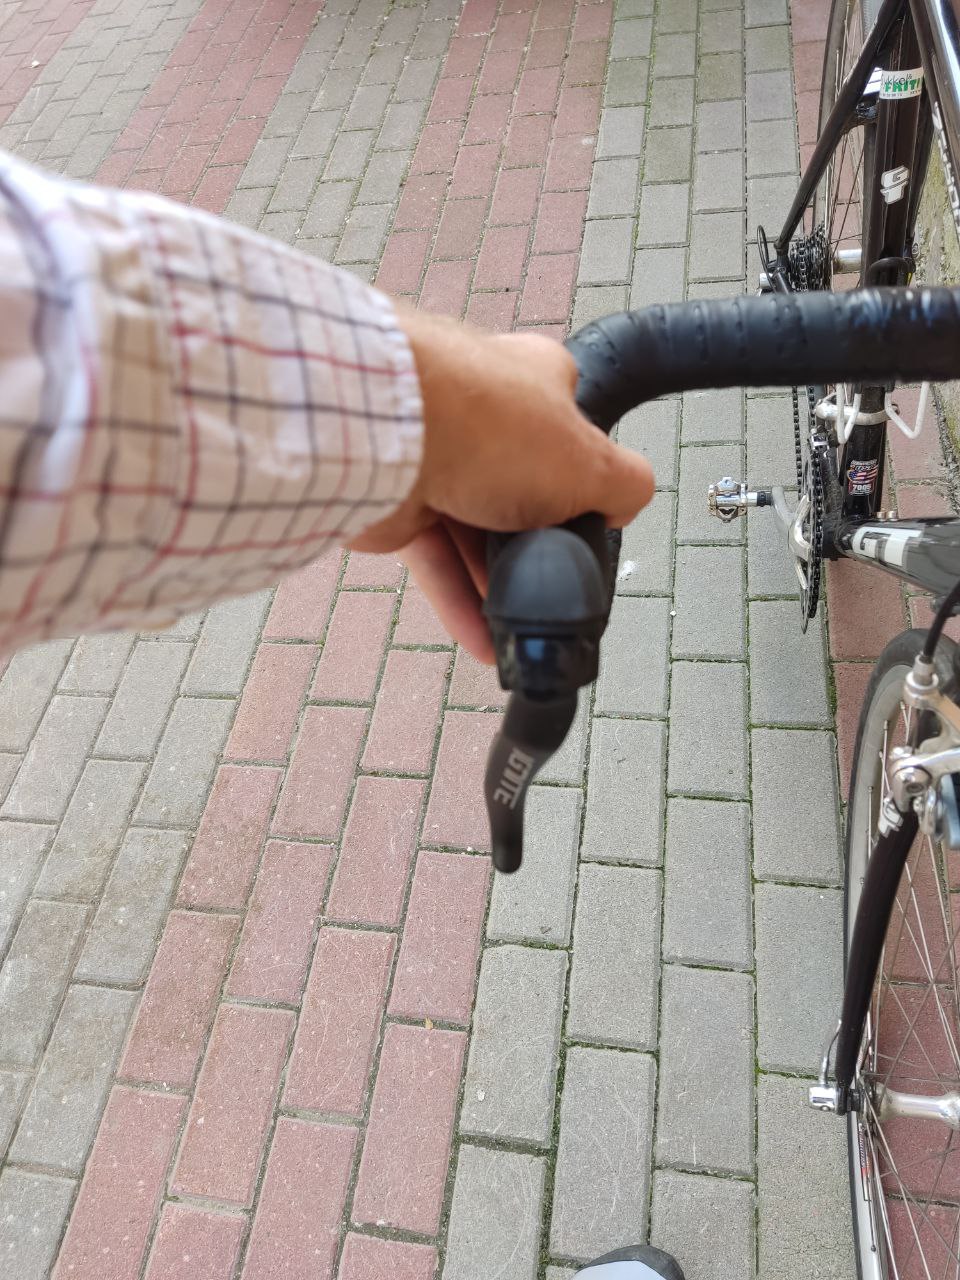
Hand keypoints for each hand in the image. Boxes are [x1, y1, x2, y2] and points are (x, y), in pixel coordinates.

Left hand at [349, 309, 654, 661]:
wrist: (387, 436)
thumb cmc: (482, 423)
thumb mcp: (591, 462)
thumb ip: (623, 486)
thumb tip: (625, 504)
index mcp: (536, 383)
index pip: (571, 434)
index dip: (584, 480)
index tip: (590, 524)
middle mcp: (482, 415)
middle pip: (523, 491)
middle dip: (538, 541)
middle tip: (554, 578)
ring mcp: (437, 459)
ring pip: (476, 534)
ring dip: (498, 583)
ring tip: (522, 622)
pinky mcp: (400, 503)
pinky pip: (437, 561)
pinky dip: (460, 602)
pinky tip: (486, 640)